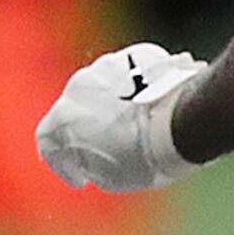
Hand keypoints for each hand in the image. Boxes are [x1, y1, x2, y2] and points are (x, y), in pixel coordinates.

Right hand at [37, 45, 207, 191]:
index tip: (80, 179)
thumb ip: (93, 164)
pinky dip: (140, 90)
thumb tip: (97, 158)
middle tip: (108, 150)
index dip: (61, 162)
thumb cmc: (147, 156)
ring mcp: (109, 67)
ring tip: (136, 127)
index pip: (48, 139)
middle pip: (77, 109)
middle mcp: (79, 85)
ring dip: (115, 106)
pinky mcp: (139, 56)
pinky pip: (134, 74)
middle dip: (89, 130)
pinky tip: (156, 107)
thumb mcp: (112, 178)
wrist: (185, 122)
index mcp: (63, 116)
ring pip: (105, 88)